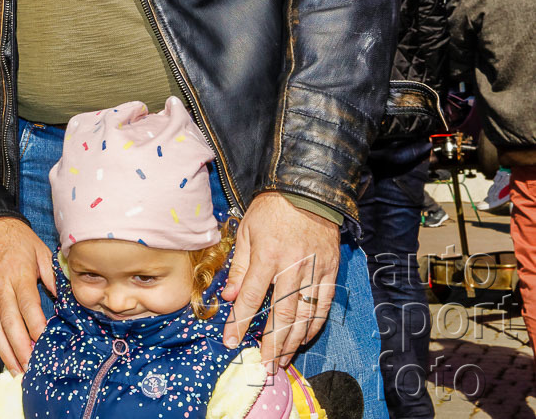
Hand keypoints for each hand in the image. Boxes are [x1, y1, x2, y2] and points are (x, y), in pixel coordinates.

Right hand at [0, 217, 57, 374]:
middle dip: (20, 348)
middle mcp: (1, 286)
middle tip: (31, 368)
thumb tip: (66, 300)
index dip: (36, 327)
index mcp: (19, 274)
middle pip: (10, 322)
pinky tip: (6, 355)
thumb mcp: (40, 250)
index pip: (28, 306)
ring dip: (6, 351)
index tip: (45, 346)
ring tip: (17, 370)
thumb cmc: (17, 238)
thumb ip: (52, 276)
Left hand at [222, 192, 340, 365]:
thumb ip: (239, 266)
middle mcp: (292, 268)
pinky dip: (314, 326)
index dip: (240, 323)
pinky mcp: (330, 272)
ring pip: (304, 316)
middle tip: (263, 366)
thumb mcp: (246, 232)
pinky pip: (324, 306)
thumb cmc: (271, 210)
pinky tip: (303, 339)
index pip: (251, 298)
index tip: (231, 342)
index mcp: (267, 257)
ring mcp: (314, 272)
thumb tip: (230, 296)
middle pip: (281, 315)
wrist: (308, 193)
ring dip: (292, 342)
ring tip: (281, 360)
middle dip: (271, 344)